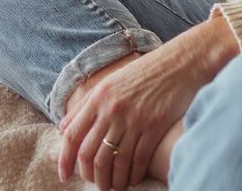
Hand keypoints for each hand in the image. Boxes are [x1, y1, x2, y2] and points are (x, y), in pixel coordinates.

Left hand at [57, 16, 237, 189]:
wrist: (178, 64)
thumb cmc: (143, 73)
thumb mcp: (111, 81)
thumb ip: (85, 104)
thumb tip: (63, 127)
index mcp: (99, 97)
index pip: (72, 135)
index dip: (64, 159)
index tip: (63, 175)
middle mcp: (112, 109)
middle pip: (90, 153)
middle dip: (89, 175)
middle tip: (95, 183)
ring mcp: (132, 120)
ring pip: (112, 162)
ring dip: (110, 181)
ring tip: (112, 187)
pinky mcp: (153, 128)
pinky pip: (136, 161)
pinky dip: (131, 176)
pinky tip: (132, 180)